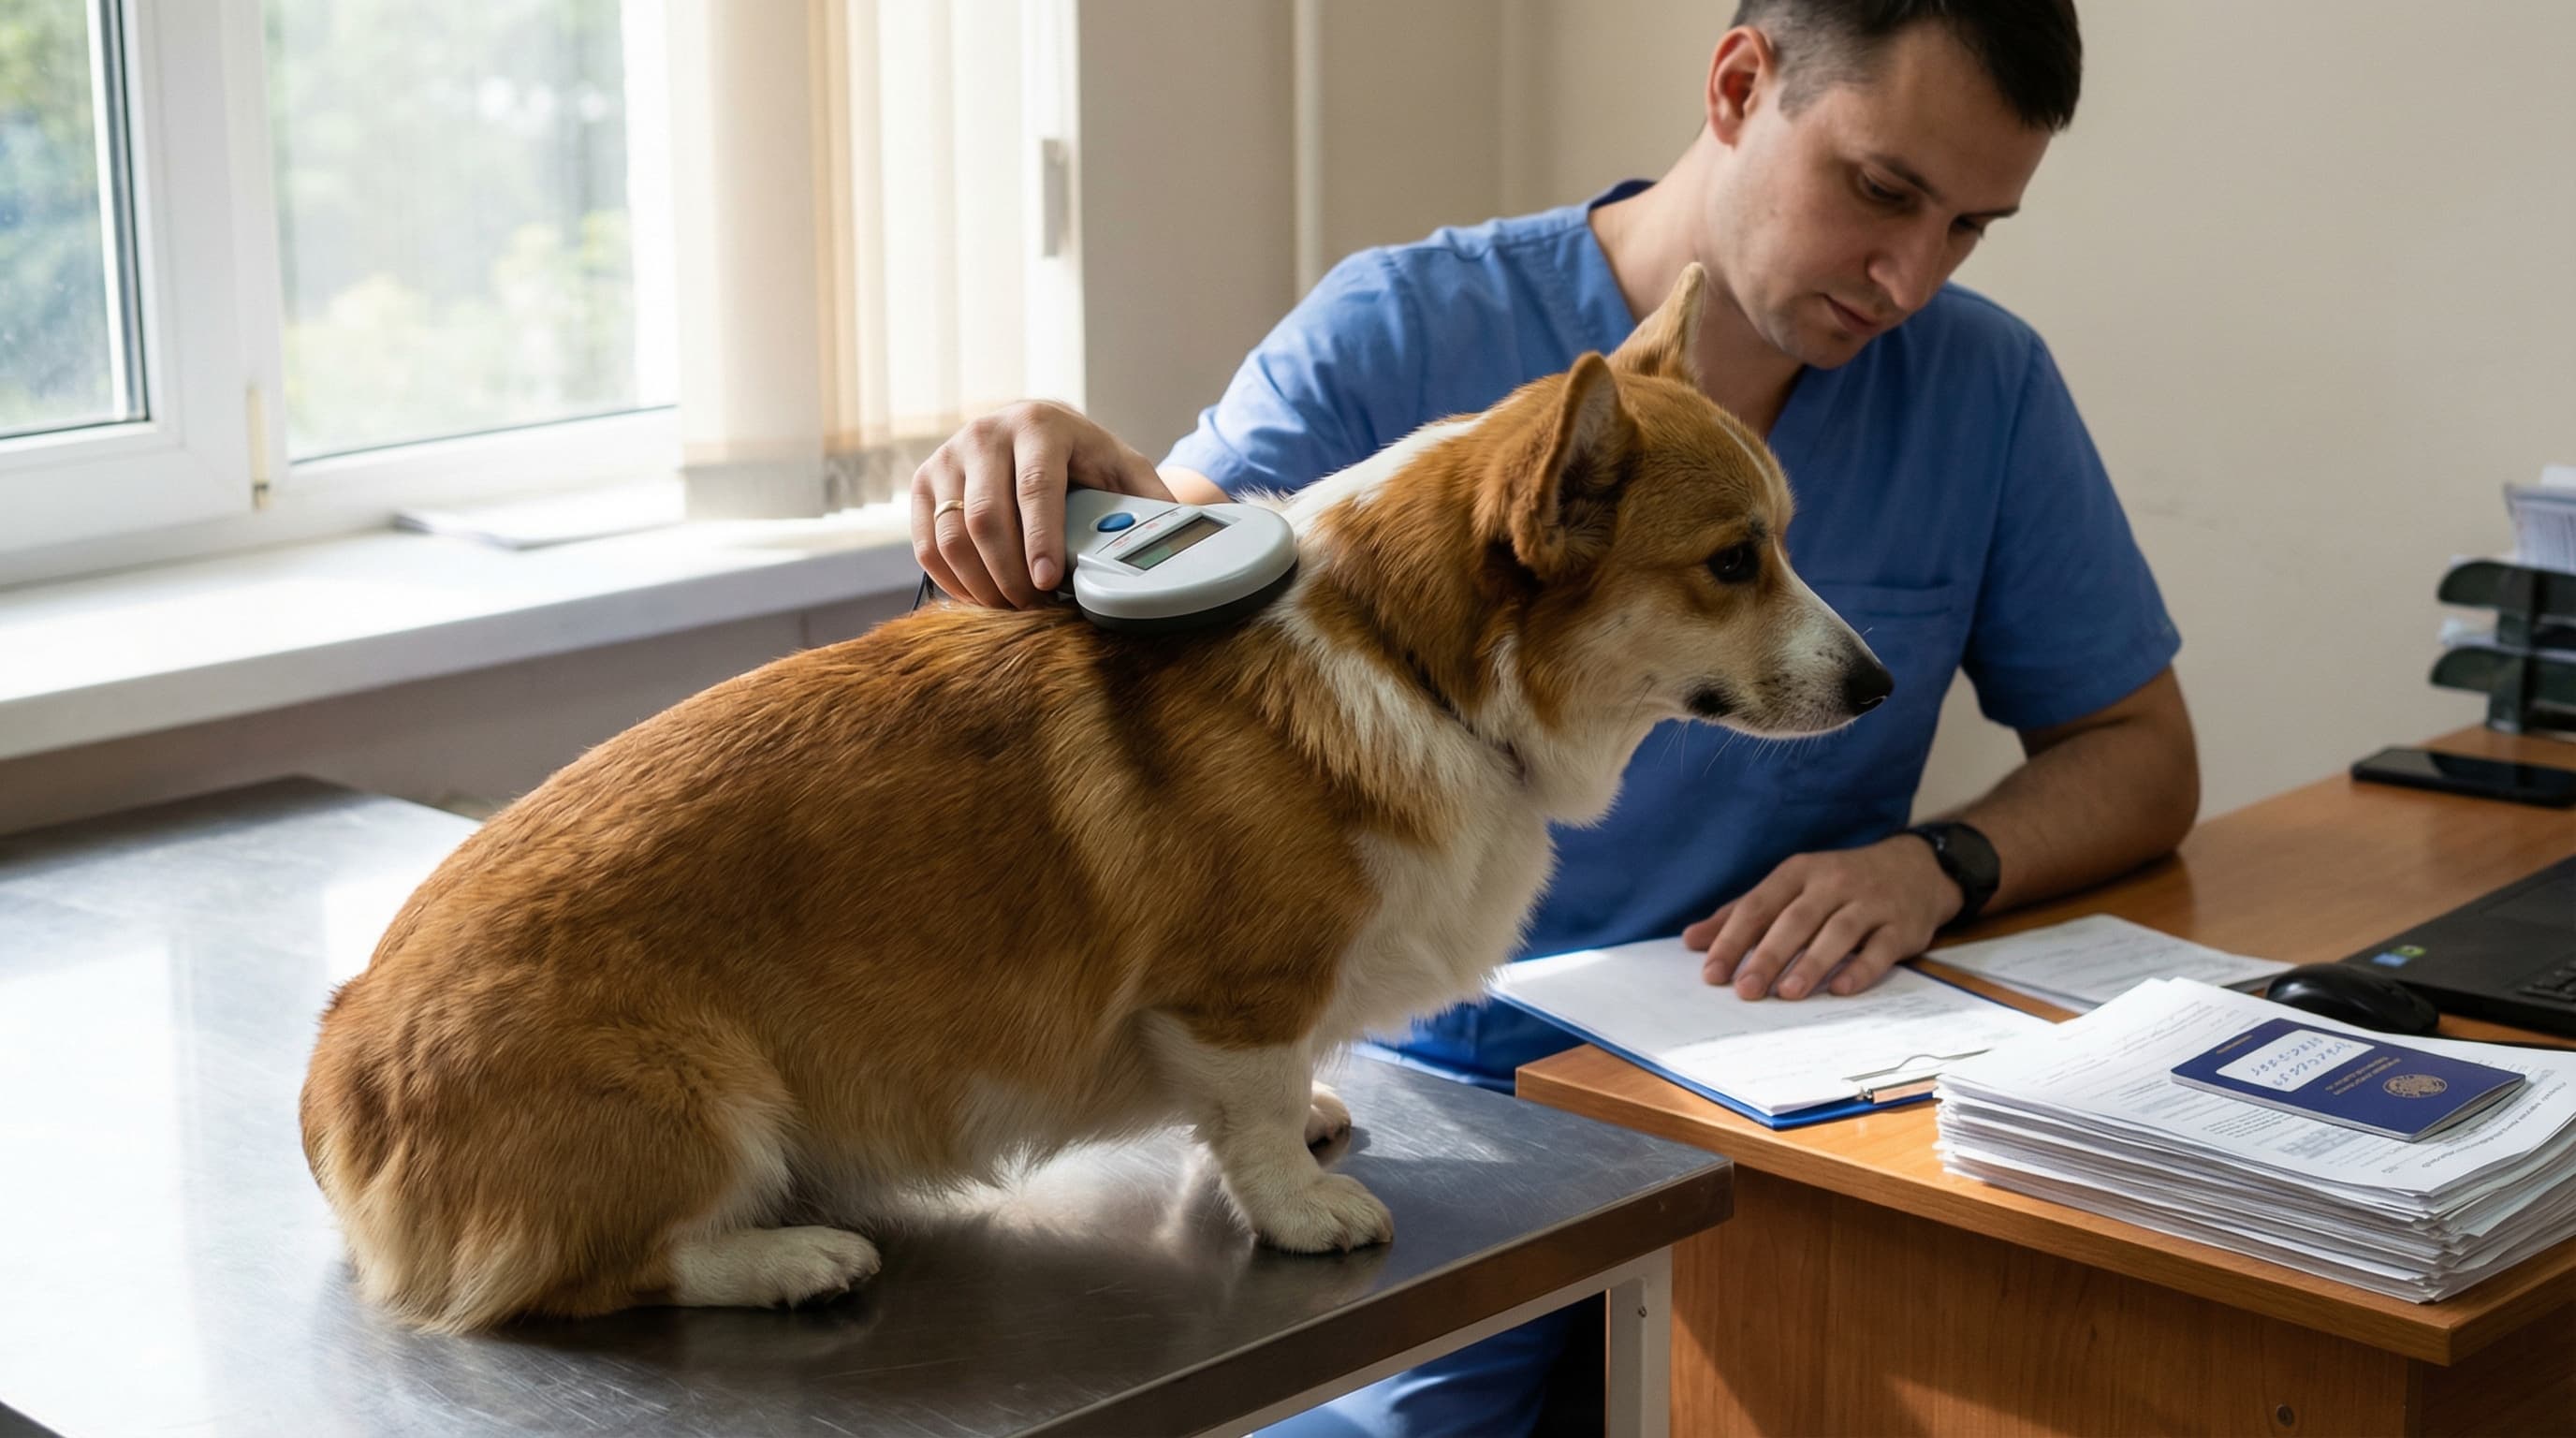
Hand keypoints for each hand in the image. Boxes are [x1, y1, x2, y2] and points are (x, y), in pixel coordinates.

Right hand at [910, 401, 1173, 608]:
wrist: (1037, 433)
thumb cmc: (1086, 460)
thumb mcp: (1124, 470)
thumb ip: (1149, 501)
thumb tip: (1180, 537)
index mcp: (1040, 425)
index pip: (1035, 487)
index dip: (1041, 540)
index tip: (1049, 582)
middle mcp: (986, 433)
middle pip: (985, 516)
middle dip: (1009, 573)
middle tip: (1034, 608)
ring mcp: (947, 456)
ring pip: (951, 535)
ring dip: (981, 583)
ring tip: (1012, 607)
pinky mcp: (924, 483)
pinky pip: (927, 544)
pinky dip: (952, 581)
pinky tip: (983, 597)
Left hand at [1682, 835, 1962, 999]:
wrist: (1915, 868)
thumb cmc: (1839, 884)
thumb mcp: (1790, 888)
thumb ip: (1744, 914)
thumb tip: (1693, 940)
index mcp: (1799, 872)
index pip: (1759, 906)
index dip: (1733, 939)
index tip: (1712, 973)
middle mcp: (1833, 882)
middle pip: (1795, 920)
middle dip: (1768, 956)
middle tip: (1745, 990)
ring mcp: (1870, 902)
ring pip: (1837, 932)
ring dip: (1811, 963)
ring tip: (1787, 994)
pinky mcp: (1902, 925)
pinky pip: (1881, 948)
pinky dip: (1861, 969)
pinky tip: (1840, 989)